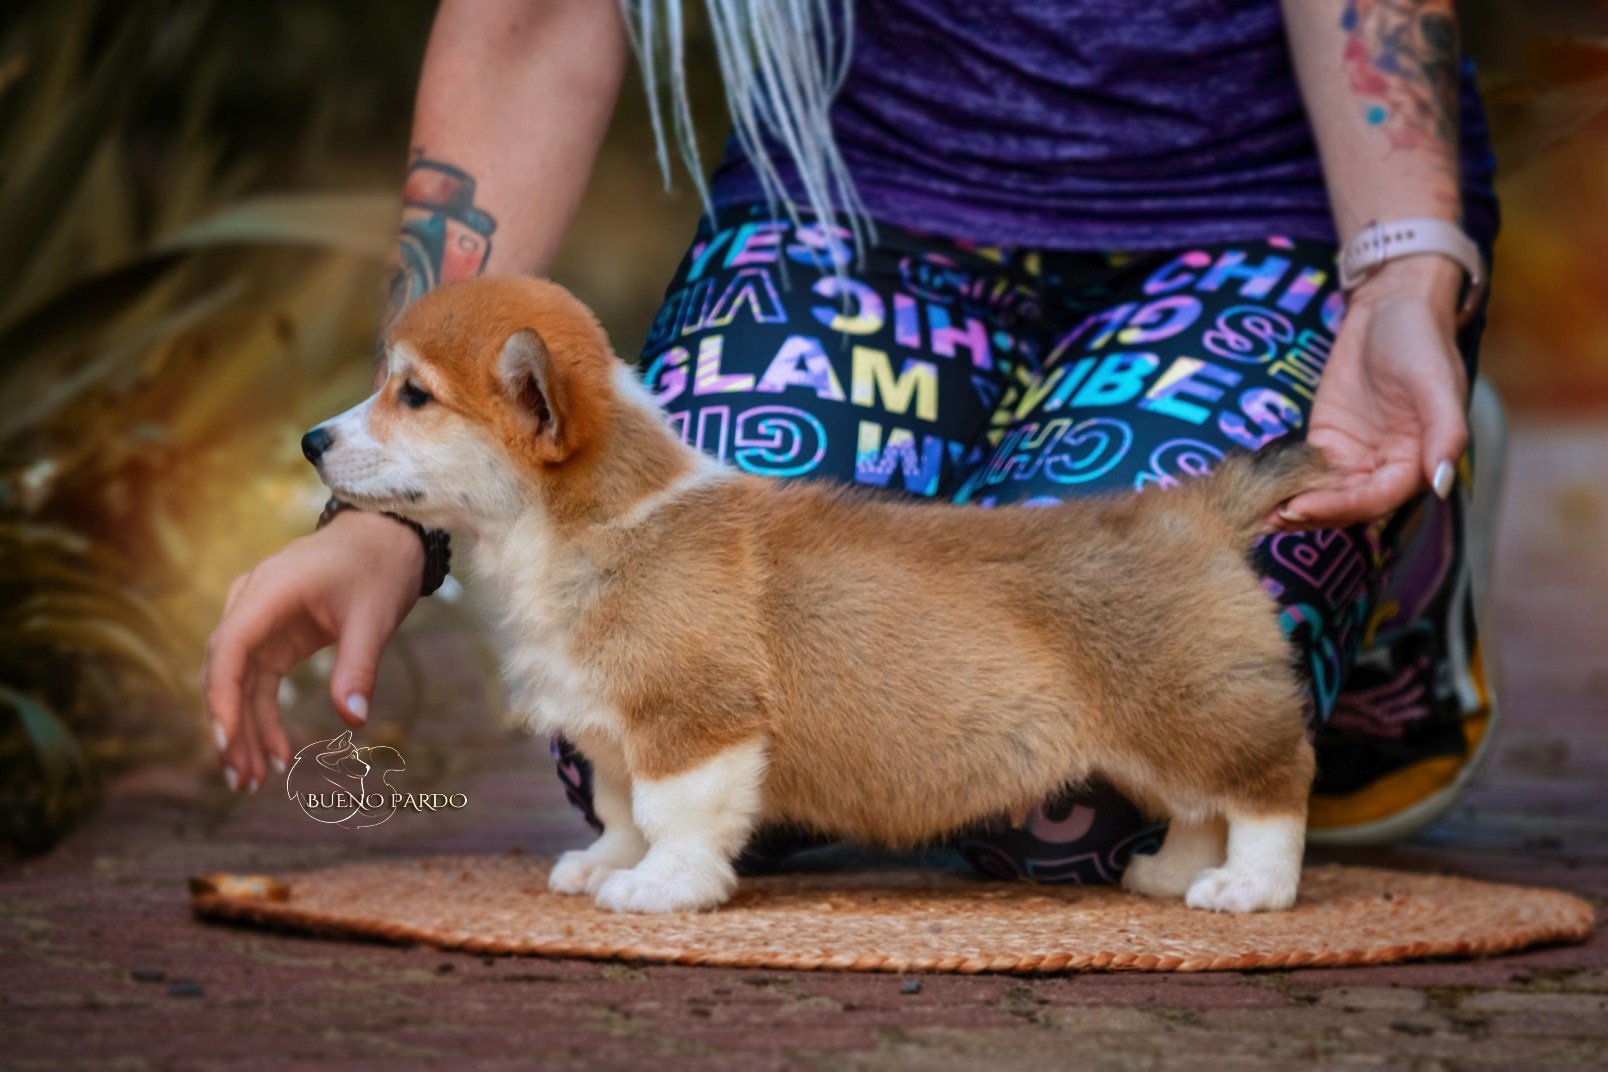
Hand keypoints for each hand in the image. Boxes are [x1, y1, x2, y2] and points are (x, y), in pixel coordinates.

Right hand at [201, 510, 423, 790]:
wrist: (385, 535)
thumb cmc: (378, 568)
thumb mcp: (375, 617)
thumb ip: (359, 666)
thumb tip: (353, 719)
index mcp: (269, 590)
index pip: (229, 648)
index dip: (222, 697)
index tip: (226, 741)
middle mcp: (251, 603)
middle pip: (225, 672)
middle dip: (231, 728)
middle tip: (243, 780)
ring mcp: (258, 620)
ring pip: (237, 683)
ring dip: (244, 731)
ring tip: (254, 781)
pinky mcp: (272, 636)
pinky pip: (258, 681)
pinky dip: (263, 717)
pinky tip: (277, 754)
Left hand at [1278, 255, 1469, 528]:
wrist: (1392, 307)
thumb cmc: (1423, 342)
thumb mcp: (1438, 384)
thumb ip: (1445, 434)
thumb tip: (1442, 482)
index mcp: (1418, 463)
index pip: (1376, 499)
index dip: (1340, 507)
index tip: (1301, 508)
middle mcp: (1385, 468)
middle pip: (1345, 505)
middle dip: (1309, 513)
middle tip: (1267, 517)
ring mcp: (1353, 457)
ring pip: (1322, 494)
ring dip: (1292, 506)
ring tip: (1256, 513)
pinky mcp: (1326, 441)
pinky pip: (1305, 471)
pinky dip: (1284, 484)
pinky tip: (1258, 491)